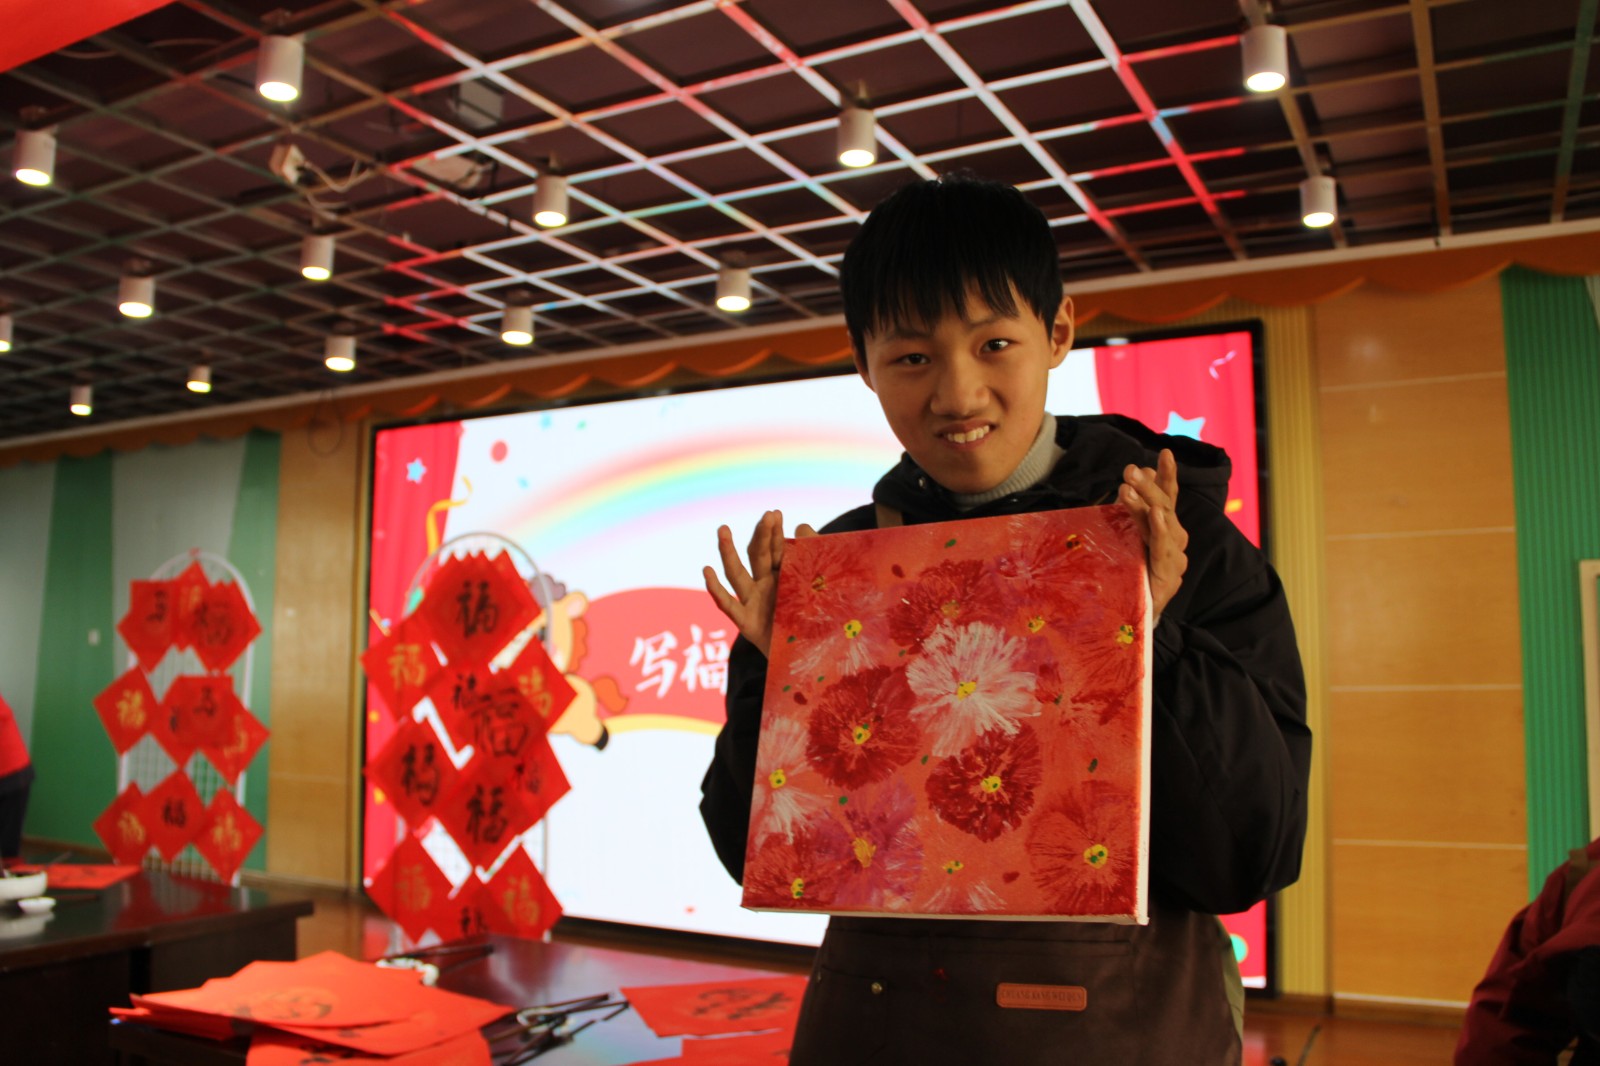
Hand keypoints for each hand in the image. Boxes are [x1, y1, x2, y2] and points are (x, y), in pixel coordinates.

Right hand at [704, 510, 816, 656]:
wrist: (813, 659)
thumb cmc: (818, 623)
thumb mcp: (821, 587)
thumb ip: (814, 556)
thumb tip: (801, 526)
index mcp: (781, 577)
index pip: (774, 549)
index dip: (774, 533)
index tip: (775, 514)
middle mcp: (764, 587)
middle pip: (756, 556)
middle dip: (760, 536)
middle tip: (765, 516)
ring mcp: (753, 603)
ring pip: (736, 574)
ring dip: (728, 552)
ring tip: (723, 530)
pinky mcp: (747, 623)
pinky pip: (728, 605)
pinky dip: (716, 589)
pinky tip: (707, 571)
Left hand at [1118, 448, 1187, 617]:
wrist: (1130, 616)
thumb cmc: (1126, 574)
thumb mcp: (1125, 536)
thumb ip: (1130, 512)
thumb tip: (1133, 480)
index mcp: (1166, 530)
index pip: (1169, 498)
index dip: (1168, 477)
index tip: (1165, 453)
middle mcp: (1175, 542)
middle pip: (1164, 508)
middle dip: (1148, 487)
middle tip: (1130, 470)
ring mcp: (1174, 559)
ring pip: (1163, 525)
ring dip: (1146, 502)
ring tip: (1130, 485)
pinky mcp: (1167, 577)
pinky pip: (1163, 549)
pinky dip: (1159, 529)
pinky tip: (1155, 513)